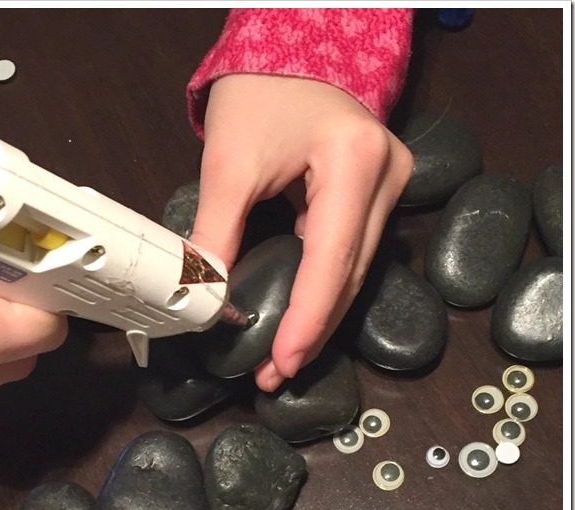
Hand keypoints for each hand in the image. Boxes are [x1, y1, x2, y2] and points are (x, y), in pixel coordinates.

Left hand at [191, 74, 412, 391]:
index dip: (308, 319)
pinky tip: (300, 315)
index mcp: (353, 162)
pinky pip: (351, 250)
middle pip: (351, 272)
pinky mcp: (376, 190)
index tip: (283, 362)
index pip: (331, 259)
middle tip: (277, 372)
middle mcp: (387, 176)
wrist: (286, 53)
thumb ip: (216, 233)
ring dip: (321, 313)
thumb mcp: (228, 165)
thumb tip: (204, 297)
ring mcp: (390, 183)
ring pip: (355, 267)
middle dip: (314, 327)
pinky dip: (324, 285)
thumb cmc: (256, 93)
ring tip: (285, 355)